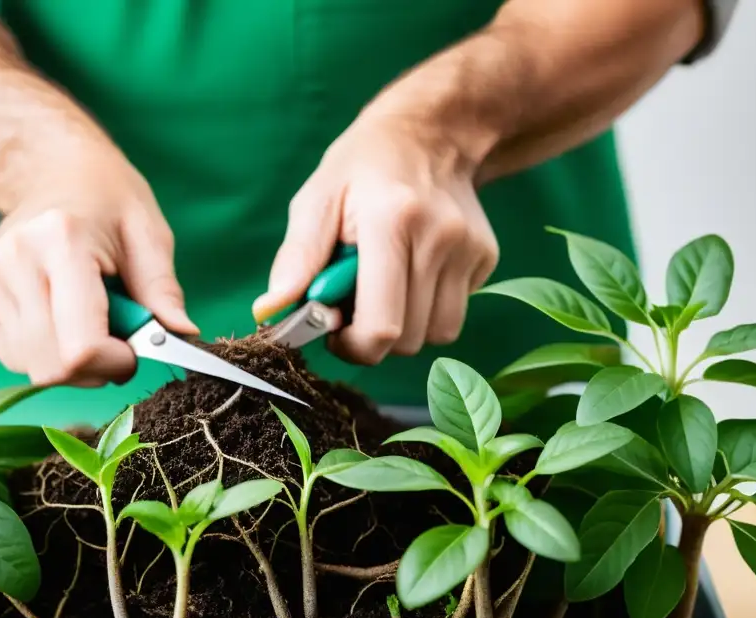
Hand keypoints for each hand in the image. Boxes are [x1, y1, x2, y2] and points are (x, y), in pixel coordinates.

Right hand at [0, 147, 197, 386]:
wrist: (48, 170)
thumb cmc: (106, 200)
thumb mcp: (148, 233)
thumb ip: (162, 289)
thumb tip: (183, 333)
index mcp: (61, 242)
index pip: (82, 347)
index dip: (116, 364)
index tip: (134, 349)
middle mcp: (14, 263)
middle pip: (55, 368)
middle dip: (97, 370)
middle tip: (117, 339)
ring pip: (35, 370)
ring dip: (73, 364)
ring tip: (89, 320)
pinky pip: (17, 360)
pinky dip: (49, 354)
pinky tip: (62, 319)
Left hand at [254, 99, 498, 364]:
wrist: (430, 133)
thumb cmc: (362, 169)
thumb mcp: (317, 199)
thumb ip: (297, 258)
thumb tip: (269, 310)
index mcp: (391, 222)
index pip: (380, 326)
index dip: (352, 346)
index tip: (333, 330)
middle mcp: (439, 238)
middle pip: (408, 340)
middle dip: (374, 338)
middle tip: (354, 305)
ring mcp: (469, 250)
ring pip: (437, 334)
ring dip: (405, 328)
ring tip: (384, 289)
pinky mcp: (486, 258)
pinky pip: (454, 313)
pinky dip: (429, 308)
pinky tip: (413, 272)